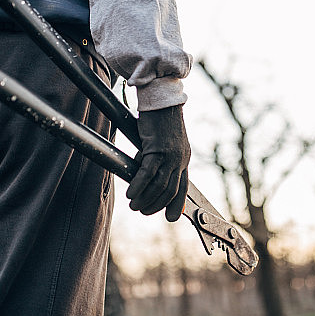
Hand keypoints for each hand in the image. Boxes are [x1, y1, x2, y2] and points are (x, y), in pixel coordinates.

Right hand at [127, 104, 189, 221]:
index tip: (171, 217)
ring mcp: (170, 154)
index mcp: (183, 158)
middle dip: (157, 204)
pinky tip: (131, 193)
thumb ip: (155, 157)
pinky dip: (139, 185)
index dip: (177, 203)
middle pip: (170, 190)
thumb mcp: (160, 141)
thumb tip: (142, 171)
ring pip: (160, 184)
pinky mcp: (158, 148)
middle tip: (143, 212)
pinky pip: (148, 172)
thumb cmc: (158, 117)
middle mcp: (180, 158)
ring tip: (134, 206)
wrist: (160, 98)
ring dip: (146, 198)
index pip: (182, 186)